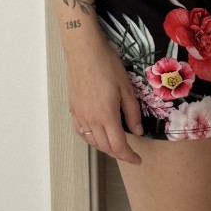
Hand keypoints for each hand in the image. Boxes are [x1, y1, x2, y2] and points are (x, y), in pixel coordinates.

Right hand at [64, 36, 144, 162]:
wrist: (84, 51)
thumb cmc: (107, 65)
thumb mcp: (127, 88)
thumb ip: (132, 112)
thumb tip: (137, 131)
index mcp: (106, 115)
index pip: (118, 146)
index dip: (129, 156)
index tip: (137, 160)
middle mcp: (91, 119)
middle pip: (104, 147)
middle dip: (118, 154)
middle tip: (130, 154)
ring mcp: (80, 115)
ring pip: (91, 141)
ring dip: (104, 148)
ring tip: (116, 146)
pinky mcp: (73, 108)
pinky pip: (81, 131)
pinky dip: (91, 139)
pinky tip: (97, 134)